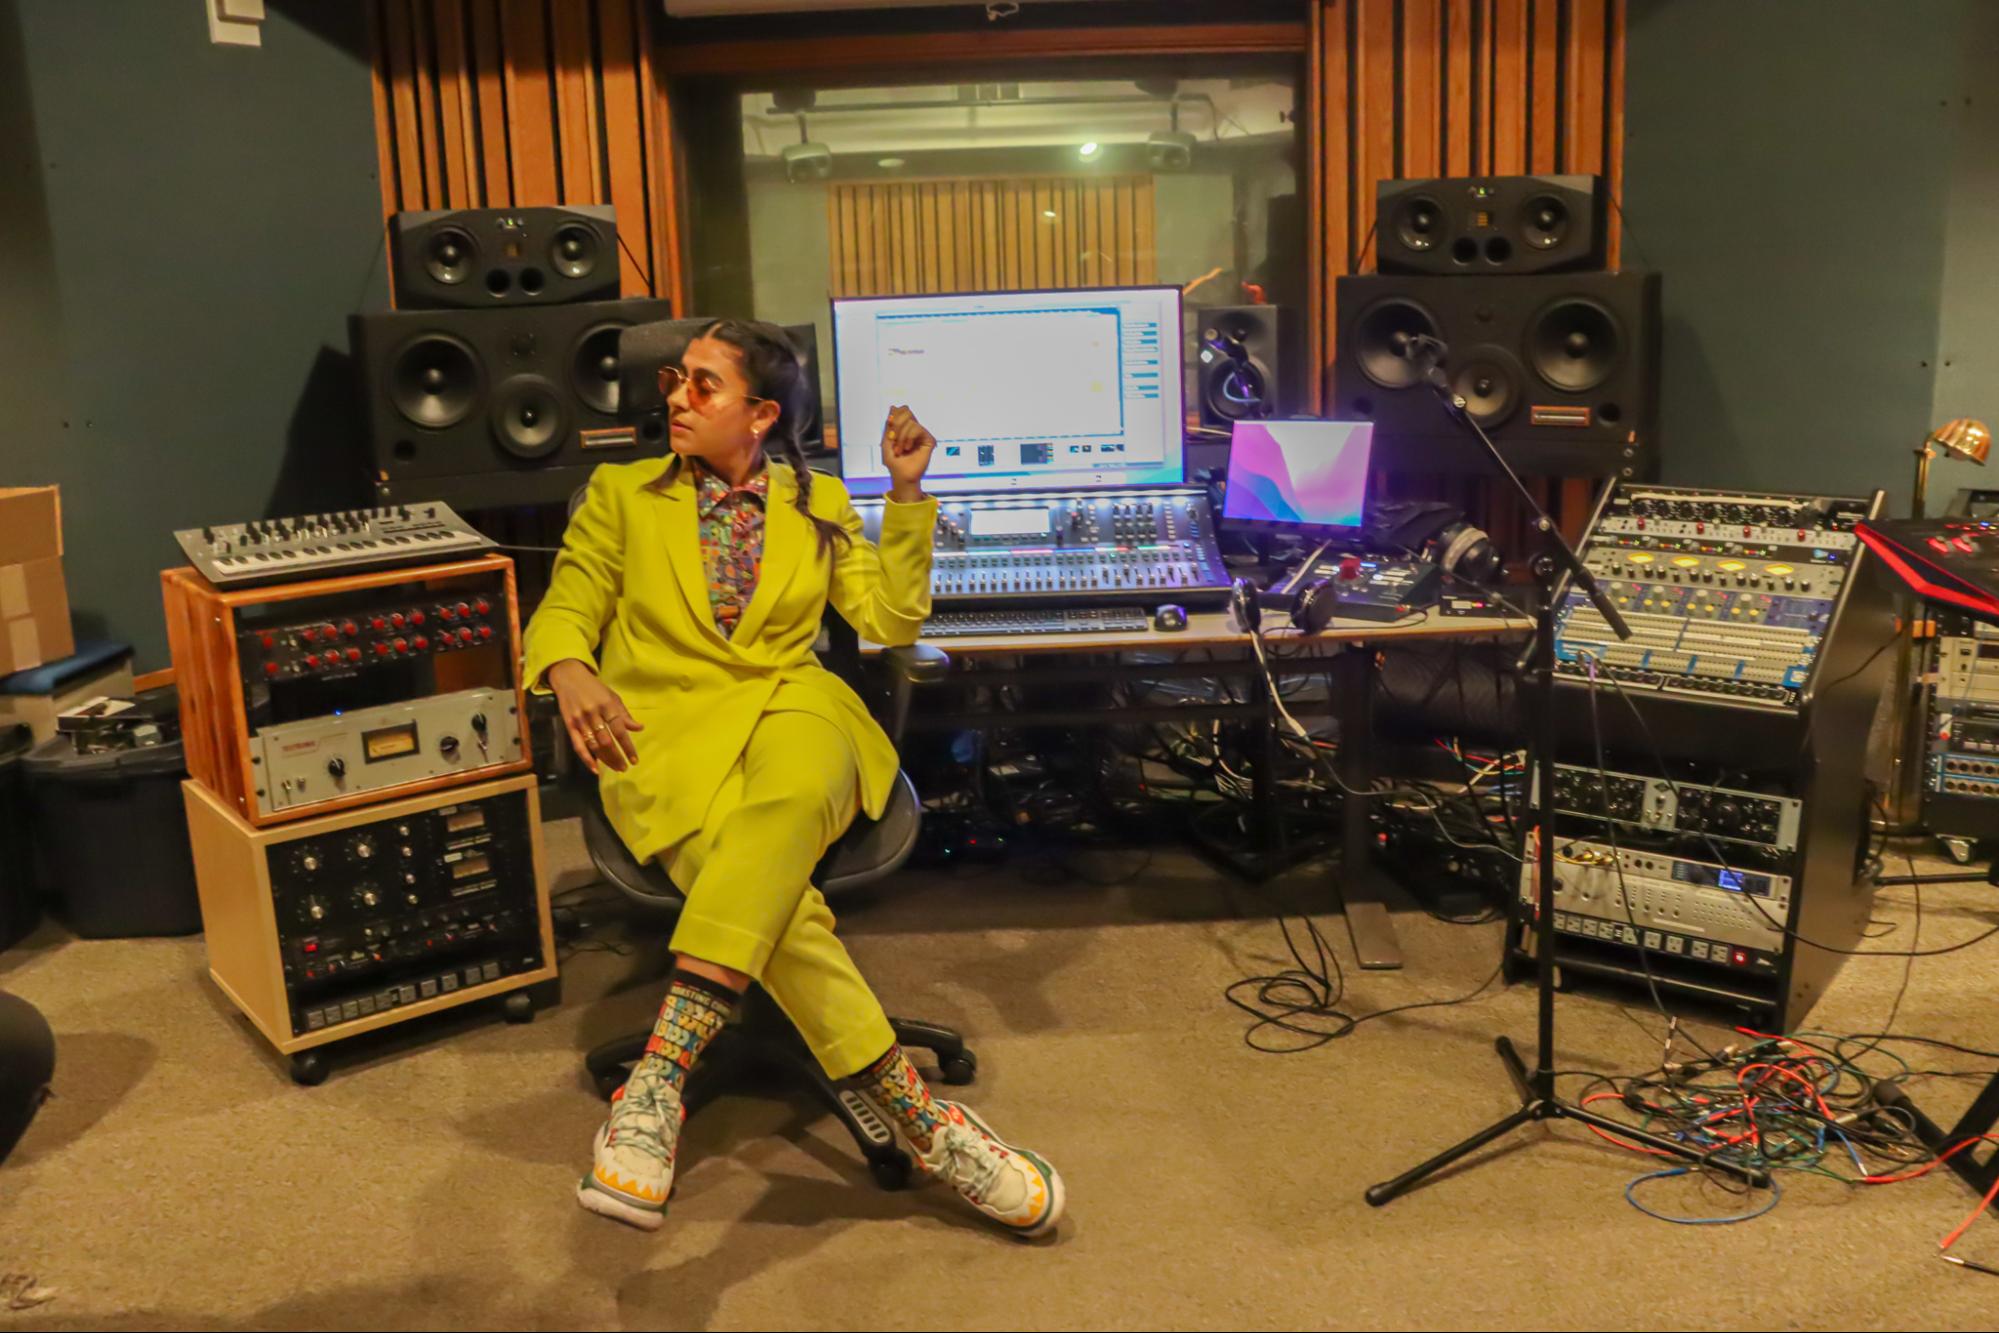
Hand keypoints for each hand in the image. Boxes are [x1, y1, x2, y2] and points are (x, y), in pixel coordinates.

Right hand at [547, 659, 643, 773]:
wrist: (569, 677)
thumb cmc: (595, 688)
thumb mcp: (612, 697)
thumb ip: (624, 714)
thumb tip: (639, 728)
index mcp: (607, 705)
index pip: (620, 730)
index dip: (627, 747)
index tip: (634, 760)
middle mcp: (594, 713)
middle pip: (606, 741)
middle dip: (617, 757)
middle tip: (624, 768)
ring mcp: (580, 720)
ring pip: (594, 745)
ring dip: (605, 759)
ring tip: (615, 768)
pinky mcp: (569, 725)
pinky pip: (578, 745)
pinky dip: (586, 758)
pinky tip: (595, 769)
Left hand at [880, 405, 935, 501]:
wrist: (901, 475)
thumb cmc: (894, 461)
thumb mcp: (886, 440)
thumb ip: (890, 424)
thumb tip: (893, 407)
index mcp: (905, 427)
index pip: (903, 410)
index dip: (895, 415)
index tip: (889, 429)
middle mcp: (914, 429)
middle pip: (907, 411)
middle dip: (896, 425)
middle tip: (893, 439)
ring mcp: (922, 434)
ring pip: (911, 421)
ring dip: (901, 436)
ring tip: (900, 449)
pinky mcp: (929, 440)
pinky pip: (917, 428)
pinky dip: (909, 437)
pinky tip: (908, 448)